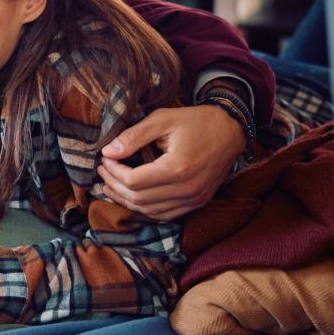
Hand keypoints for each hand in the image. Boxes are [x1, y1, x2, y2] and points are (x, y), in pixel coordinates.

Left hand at [98, 105, 244, 220]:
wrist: (231, 130)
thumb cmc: (196, 121)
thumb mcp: (162, 120)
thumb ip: (133, 136)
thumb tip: (108, 152)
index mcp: (177, 168)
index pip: (133, 181)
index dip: (113, 172)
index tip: (104, 159)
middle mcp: (187, 189)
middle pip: (138, 199)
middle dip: (114, 186)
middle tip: (103, 172)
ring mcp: (194, 199)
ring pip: (149, 211)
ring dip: (126, 200)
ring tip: (110, 186)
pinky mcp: (197, 202)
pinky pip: (164, 214)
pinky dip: (144, 208)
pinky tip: (131, 197)